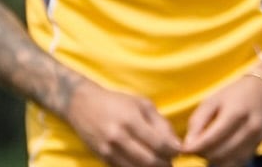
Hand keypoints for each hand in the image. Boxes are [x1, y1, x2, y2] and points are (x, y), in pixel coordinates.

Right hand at [63, 80, 181, 166]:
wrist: (82, 105)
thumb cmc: (117, 102)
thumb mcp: (142, 104)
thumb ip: (160, 123)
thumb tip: (175, 143)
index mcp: (131, 120)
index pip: (158, 143)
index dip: (173, 151)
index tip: (179, 151)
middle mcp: (118, 137)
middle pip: (148, 160)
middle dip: (165, 164)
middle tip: (172, 162)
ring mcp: (108, 150)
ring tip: (161, 164)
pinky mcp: (101, 158)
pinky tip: (145, 165)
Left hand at [181, 72, 261, 166]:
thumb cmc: (237, 93)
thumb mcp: (213, 100)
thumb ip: (198, 122)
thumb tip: (187, 145)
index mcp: (235, 114)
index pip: (209, 141)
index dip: (193, 149)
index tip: (184, 148)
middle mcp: (249, 129)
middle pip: (218, 155)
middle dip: (202, 154)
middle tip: (196, 146)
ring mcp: (256, 140)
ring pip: (228, 163)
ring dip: (213, 159)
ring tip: (208, 147)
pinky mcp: (259, 147)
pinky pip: (237, 163)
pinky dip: (225, 160)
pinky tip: (221, 150)